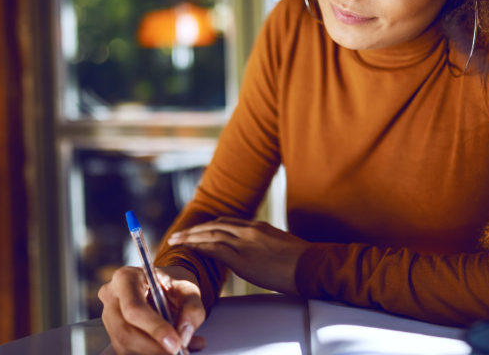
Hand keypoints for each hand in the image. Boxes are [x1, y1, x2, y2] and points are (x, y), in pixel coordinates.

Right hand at [99, 265, 207, 353]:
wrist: (164, 286)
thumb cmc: (172, 284)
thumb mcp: (189, 288)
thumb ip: (192, 308)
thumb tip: (184, 335)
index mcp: (126, 278)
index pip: (134, 308)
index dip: (154, 329)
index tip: (176, 344)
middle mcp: (111, 296)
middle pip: (125, 331)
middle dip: (153, 348)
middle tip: (179, 352)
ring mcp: (108, 316)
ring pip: (124, 345)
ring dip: (152, 353)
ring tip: (180, 350)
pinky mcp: (112, 332)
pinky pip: (127, 351)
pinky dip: (149, 354)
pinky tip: (167, 350)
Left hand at [167, 218, 309, 295]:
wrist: (312, 266)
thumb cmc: (303, 261)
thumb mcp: (283, 245)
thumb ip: (267, 245)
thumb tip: (261, 253)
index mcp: (259, 227)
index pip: (228, 222)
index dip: (209, 226)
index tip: (198, 230)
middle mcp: (250, 231)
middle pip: (215, 226)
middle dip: (195, 230)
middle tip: (179, 234)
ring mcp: (246, 243)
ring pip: (210, 235)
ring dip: (190, 237)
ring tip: (176, 241)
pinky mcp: (243, 259)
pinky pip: (214, 250)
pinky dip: (199, 248)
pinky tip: (189, 249)